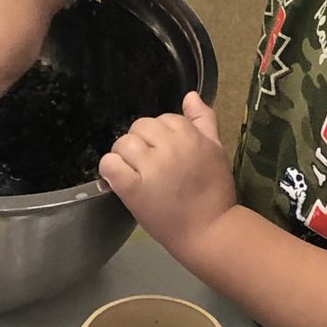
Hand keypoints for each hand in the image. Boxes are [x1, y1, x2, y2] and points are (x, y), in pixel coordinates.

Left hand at [99, 92, 235, 260]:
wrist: (210, 231)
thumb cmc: (215, 193)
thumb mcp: (217, 151)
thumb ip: (204, 121)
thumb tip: (190, 95)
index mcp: (191, 136)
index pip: (164, 119)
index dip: (161, 136)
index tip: (166, 155)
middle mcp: (170, 147)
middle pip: (140, 127)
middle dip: (141, 143)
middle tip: (149, 165)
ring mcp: (151, 168)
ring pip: (123, 143)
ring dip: (124, 156)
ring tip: (135, 173)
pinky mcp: (133, 189)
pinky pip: (110, 165)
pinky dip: (109, 169)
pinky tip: (118, 179)